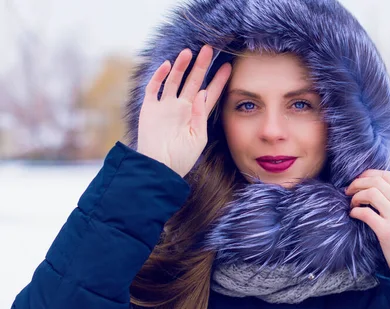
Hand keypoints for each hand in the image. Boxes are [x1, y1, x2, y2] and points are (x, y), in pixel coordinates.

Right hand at [137, 45, 231, 177]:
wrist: (159, 168)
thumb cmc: (181, 158)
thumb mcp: (198, 138)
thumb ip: (200, 115)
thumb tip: (203, 92)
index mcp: (195, 116)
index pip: (210, 94)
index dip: (218, 81)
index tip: (228, 67)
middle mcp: (181, 108)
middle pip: (193, 82)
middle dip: (201, 66)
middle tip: (209, 49)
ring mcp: (165, 107)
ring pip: (174, 80)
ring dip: (181, 66)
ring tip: (189, 52)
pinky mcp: (149, 109)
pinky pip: (154, 88)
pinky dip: (159, 76)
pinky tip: (167, 65)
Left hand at [345, 169, 389, 273]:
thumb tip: (375, 189)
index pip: (387, 175)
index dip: (368, 174)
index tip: (358, 181)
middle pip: (376, 181)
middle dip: (357, 183)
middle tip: (349, 191)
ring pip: (370, 193)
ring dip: (356, 197)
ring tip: (352, 205)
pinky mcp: (387, 231)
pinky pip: (365, 213)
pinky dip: (355, 211)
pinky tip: (353, 215)